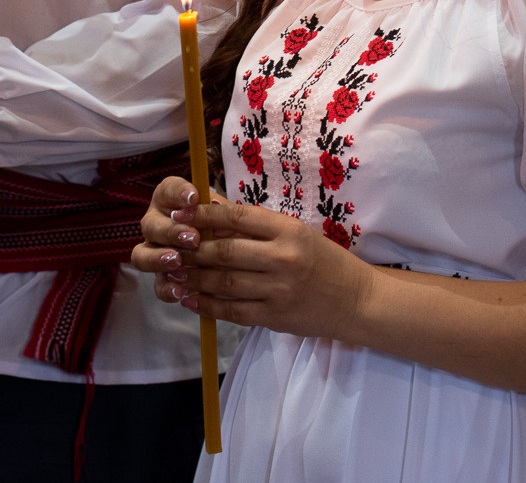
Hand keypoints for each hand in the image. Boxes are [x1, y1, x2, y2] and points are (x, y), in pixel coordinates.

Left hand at [129, 179, 373, 339]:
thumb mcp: (297, 233)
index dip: (203, 215)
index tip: (179, 212)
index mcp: (288, 231)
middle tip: (168, 246)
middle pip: (224, 252)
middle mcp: (283, 259)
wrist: (357, 301)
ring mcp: (278, 291)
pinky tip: (190, 299)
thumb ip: (257, 225)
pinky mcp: (275, 318)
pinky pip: (232, 311)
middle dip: (191, 249)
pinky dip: (207, 305)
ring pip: (224, 283)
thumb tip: (213, 208)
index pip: (236, 217)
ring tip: (173, 273)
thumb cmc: (325, 261)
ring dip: (194, 278)